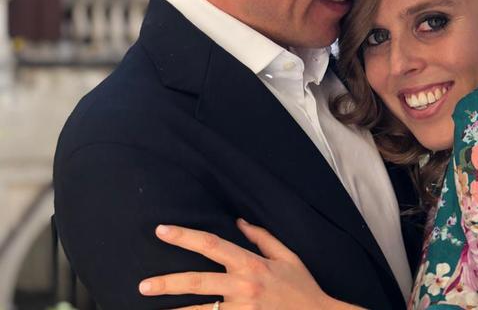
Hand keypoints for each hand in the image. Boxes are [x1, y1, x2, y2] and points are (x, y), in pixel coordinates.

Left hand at [139, 219, 361, 309]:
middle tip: (143, 285)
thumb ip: (262, 237)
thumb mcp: (287, 256)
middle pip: (197, 282)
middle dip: (166, 283)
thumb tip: (239, 221)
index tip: (162, 230)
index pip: (212, 245)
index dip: (185, 236)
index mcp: (251, 264)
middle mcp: (243, 287)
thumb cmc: (302, 287)